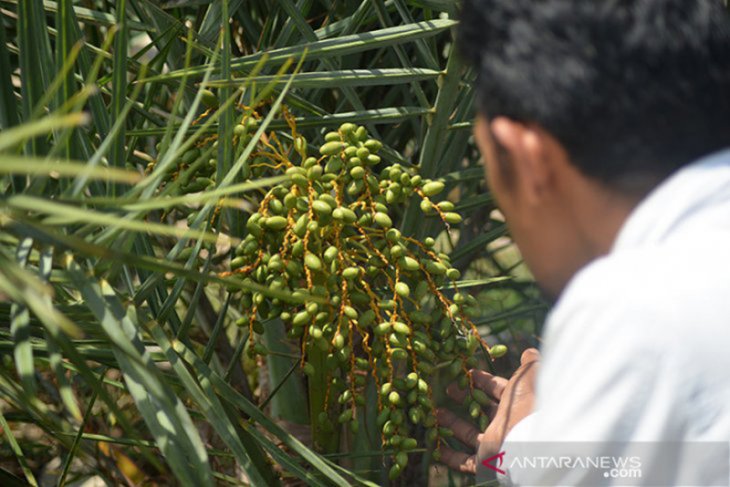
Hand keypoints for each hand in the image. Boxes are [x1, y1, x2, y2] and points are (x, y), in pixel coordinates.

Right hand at [436, 348, 539, 473]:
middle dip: (464, 398)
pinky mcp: (484, 462)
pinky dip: (449, 455)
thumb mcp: (529, 379)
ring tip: (434, 412)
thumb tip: (530, 351)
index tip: (465, 373)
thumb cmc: (525, 407)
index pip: (497, 389)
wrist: (527, 445)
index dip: (482, 380)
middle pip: (480, 410)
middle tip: (447, 389)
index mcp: (515, 405)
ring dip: (451, 424)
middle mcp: (505, 425)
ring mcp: (494, 444)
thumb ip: (529, 365)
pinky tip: (436, 447)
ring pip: (468, 433)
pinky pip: (463, 460)